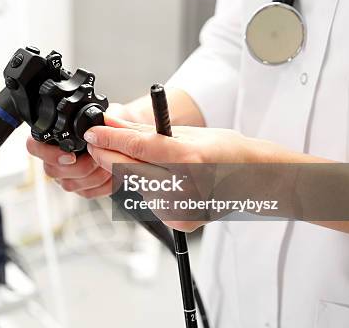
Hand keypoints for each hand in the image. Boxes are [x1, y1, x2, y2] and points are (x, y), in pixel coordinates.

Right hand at [26, 104, 136, 197]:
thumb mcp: (102, 114)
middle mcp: (54, 158)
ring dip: (94, 175)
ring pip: (70, 184)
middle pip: (52, 170)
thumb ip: (95, 119)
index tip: (71, 156)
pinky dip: (102, 184)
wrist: (122, 136)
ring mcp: (65, 176)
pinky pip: (86, 193)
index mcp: (52, 138)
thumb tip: (93, 129)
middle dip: (80, 167)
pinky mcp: (81, 189)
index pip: (34, 146)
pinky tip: (112, 172)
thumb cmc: (108, 124)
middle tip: (98, 157)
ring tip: (109, 162)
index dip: (48, 154)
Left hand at [83, 115, 267, 230]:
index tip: (93, 132)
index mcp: (187, 159)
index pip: (136, 148)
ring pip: (136, 186)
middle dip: (108, 155)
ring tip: (150, 159)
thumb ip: (144, 132)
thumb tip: (112, 124)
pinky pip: (149, 201)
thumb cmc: (226, 150)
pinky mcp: (178, 223)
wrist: (255, 179)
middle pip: (127, 171)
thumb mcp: (186, 133)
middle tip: (98, 142)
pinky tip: (166, 179)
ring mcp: (181, 209)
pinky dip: (148, 187)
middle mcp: (183, 187)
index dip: (109, 139)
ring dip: (131, 170)